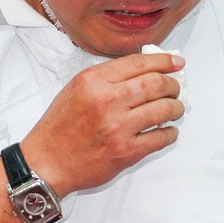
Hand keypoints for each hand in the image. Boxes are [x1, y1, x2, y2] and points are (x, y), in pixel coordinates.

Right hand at [21, 53, 184, 196]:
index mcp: (93, 81)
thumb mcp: (75, 89)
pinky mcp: (126, 151)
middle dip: (173, 85)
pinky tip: (166, 131)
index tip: (176, 62)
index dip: (164, 61)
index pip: (138, 63)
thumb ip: (106, 77)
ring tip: (174, 109)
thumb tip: (143, 71)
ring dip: (176, 108)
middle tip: (175, 89)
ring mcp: (118, 127)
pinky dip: (170, 133)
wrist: (47, 162)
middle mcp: (107, 101)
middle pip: (157, 83)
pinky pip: (161, 138)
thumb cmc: (59, 127)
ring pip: (165, 109)